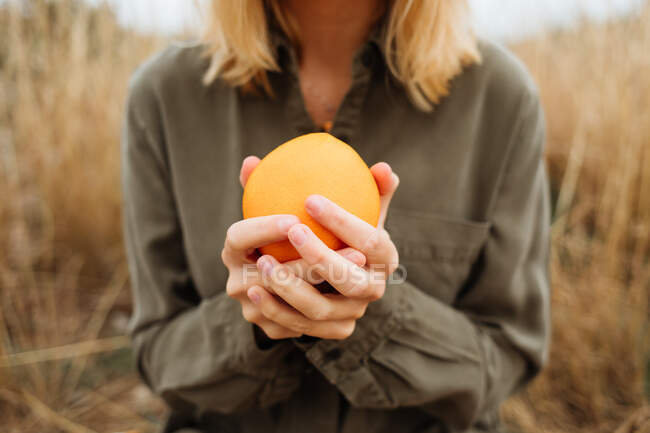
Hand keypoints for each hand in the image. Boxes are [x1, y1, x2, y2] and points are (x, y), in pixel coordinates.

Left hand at [246, 162, 399, 339]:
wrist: (342, 274)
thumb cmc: (345, 228)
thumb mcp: (356, 205)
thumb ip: (364, 185)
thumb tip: (382, 166)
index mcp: (386, 257)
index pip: (372, 241)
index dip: (344, 222)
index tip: (310, 199)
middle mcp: (374, 290)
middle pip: (351, 281)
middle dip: (321, 258)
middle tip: (292, 232)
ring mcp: (352, 315)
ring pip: (321, 309)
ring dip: (290, 286)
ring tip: (260, 262)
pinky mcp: (331, 331)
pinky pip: (302, 326)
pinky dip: (277, 309)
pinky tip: (253, 288)